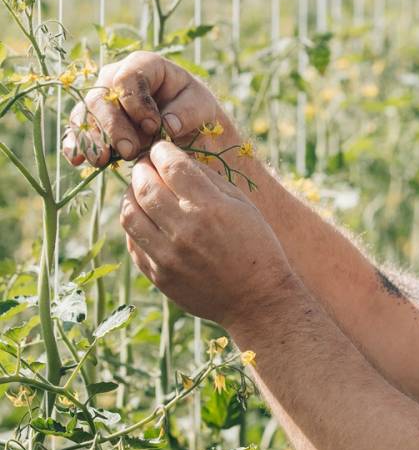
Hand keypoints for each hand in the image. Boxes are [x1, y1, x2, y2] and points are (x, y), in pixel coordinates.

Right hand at [62, 50, 237, 169]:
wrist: (187, 129)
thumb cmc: (195, 110)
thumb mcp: (202, 107)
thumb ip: (188, 112)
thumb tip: (167, 125)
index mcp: (144, 65)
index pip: (128, 77)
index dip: (136, 102)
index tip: (154, 127)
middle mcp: (115, 78)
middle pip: (101, 97)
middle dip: (113, 126)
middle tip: (130, 151)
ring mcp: (101, 100)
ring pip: (84, 115)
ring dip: (92, 139)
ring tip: (103, 161)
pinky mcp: (92, 123)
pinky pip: (77, 131)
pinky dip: (76, 146)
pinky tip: (77, 160)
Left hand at [119, 140, 293, 327]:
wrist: (257, 300)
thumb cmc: (257, 247)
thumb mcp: (243, 206)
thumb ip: (210, 181)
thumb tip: (178, 161)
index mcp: (210, 209)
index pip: (172, 166)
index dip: (162, 152)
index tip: (161, 150)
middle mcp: (185, 231)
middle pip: (145, 186)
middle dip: (142, 169)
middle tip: (147, 166)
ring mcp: (168, 256)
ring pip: (130, 214)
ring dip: (131, 195)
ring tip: (140, 191)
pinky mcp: (159, 275)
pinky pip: (134, 243)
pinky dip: (135, 225)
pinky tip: (146, 219)